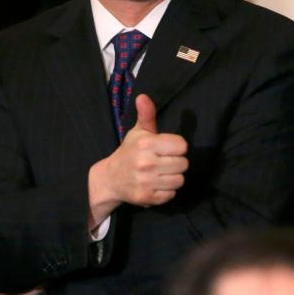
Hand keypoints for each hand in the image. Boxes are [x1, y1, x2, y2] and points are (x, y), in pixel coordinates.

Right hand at [87, 95, 187, 224]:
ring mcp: (146, 182)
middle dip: (176, 163)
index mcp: (146, 144)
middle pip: (183, 164)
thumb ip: (146, 114)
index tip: (166, 149)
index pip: (182, 145)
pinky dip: (166, 192)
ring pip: (179, 180)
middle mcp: (146, 163)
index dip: (176, 147)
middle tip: (163, 162)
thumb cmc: (129, 152)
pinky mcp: (147, 198)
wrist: (110, 178)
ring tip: (160, 174)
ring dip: (172, 178)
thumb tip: (143, 96)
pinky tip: (156, 185)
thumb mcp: (137, 132)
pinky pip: (171, 195)